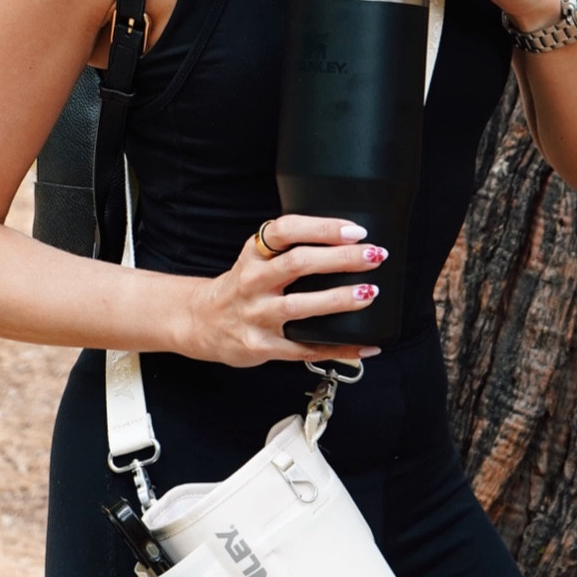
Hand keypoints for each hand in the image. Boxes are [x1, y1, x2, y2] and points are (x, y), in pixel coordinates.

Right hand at [190, 216, 386, 366]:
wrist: (203, 322)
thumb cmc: (242, 285)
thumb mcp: (255, 257)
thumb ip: (288, 247)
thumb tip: (346, 239)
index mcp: (254, 254)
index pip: (286, 231)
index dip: (323, 228)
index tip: (355, 231)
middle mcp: (252, 281)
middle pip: (298, 264)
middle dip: (341, 259)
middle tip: (374, 256)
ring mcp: (256, 315)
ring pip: (300, 306)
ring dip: (339, 299)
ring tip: (368, 292)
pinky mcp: (262, 346)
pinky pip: (304, 348)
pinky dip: (338, 348)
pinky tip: (364, 344)